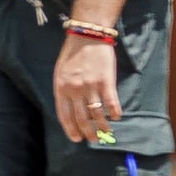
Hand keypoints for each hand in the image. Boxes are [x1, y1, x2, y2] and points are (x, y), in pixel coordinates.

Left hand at [52, 31, 123, 145]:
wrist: (88, 36)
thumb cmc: (72, 54)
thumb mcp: (60, 73)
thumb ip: (63, 91)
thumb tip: (69, 112)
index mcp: (61, 88)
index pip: (64, 116)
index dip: (71, 130)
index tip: (76, 139)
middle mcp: (75, 90)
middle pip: (82, 119)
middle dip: (88, 133)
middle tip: (93, 139)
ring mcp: (90, 86)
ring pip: (97, 114)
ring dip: (103, 126)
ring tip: (106, 131)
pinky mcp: (106, 81)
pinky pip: (111, 103)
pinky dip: (114, 113)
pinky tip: (116, 117)